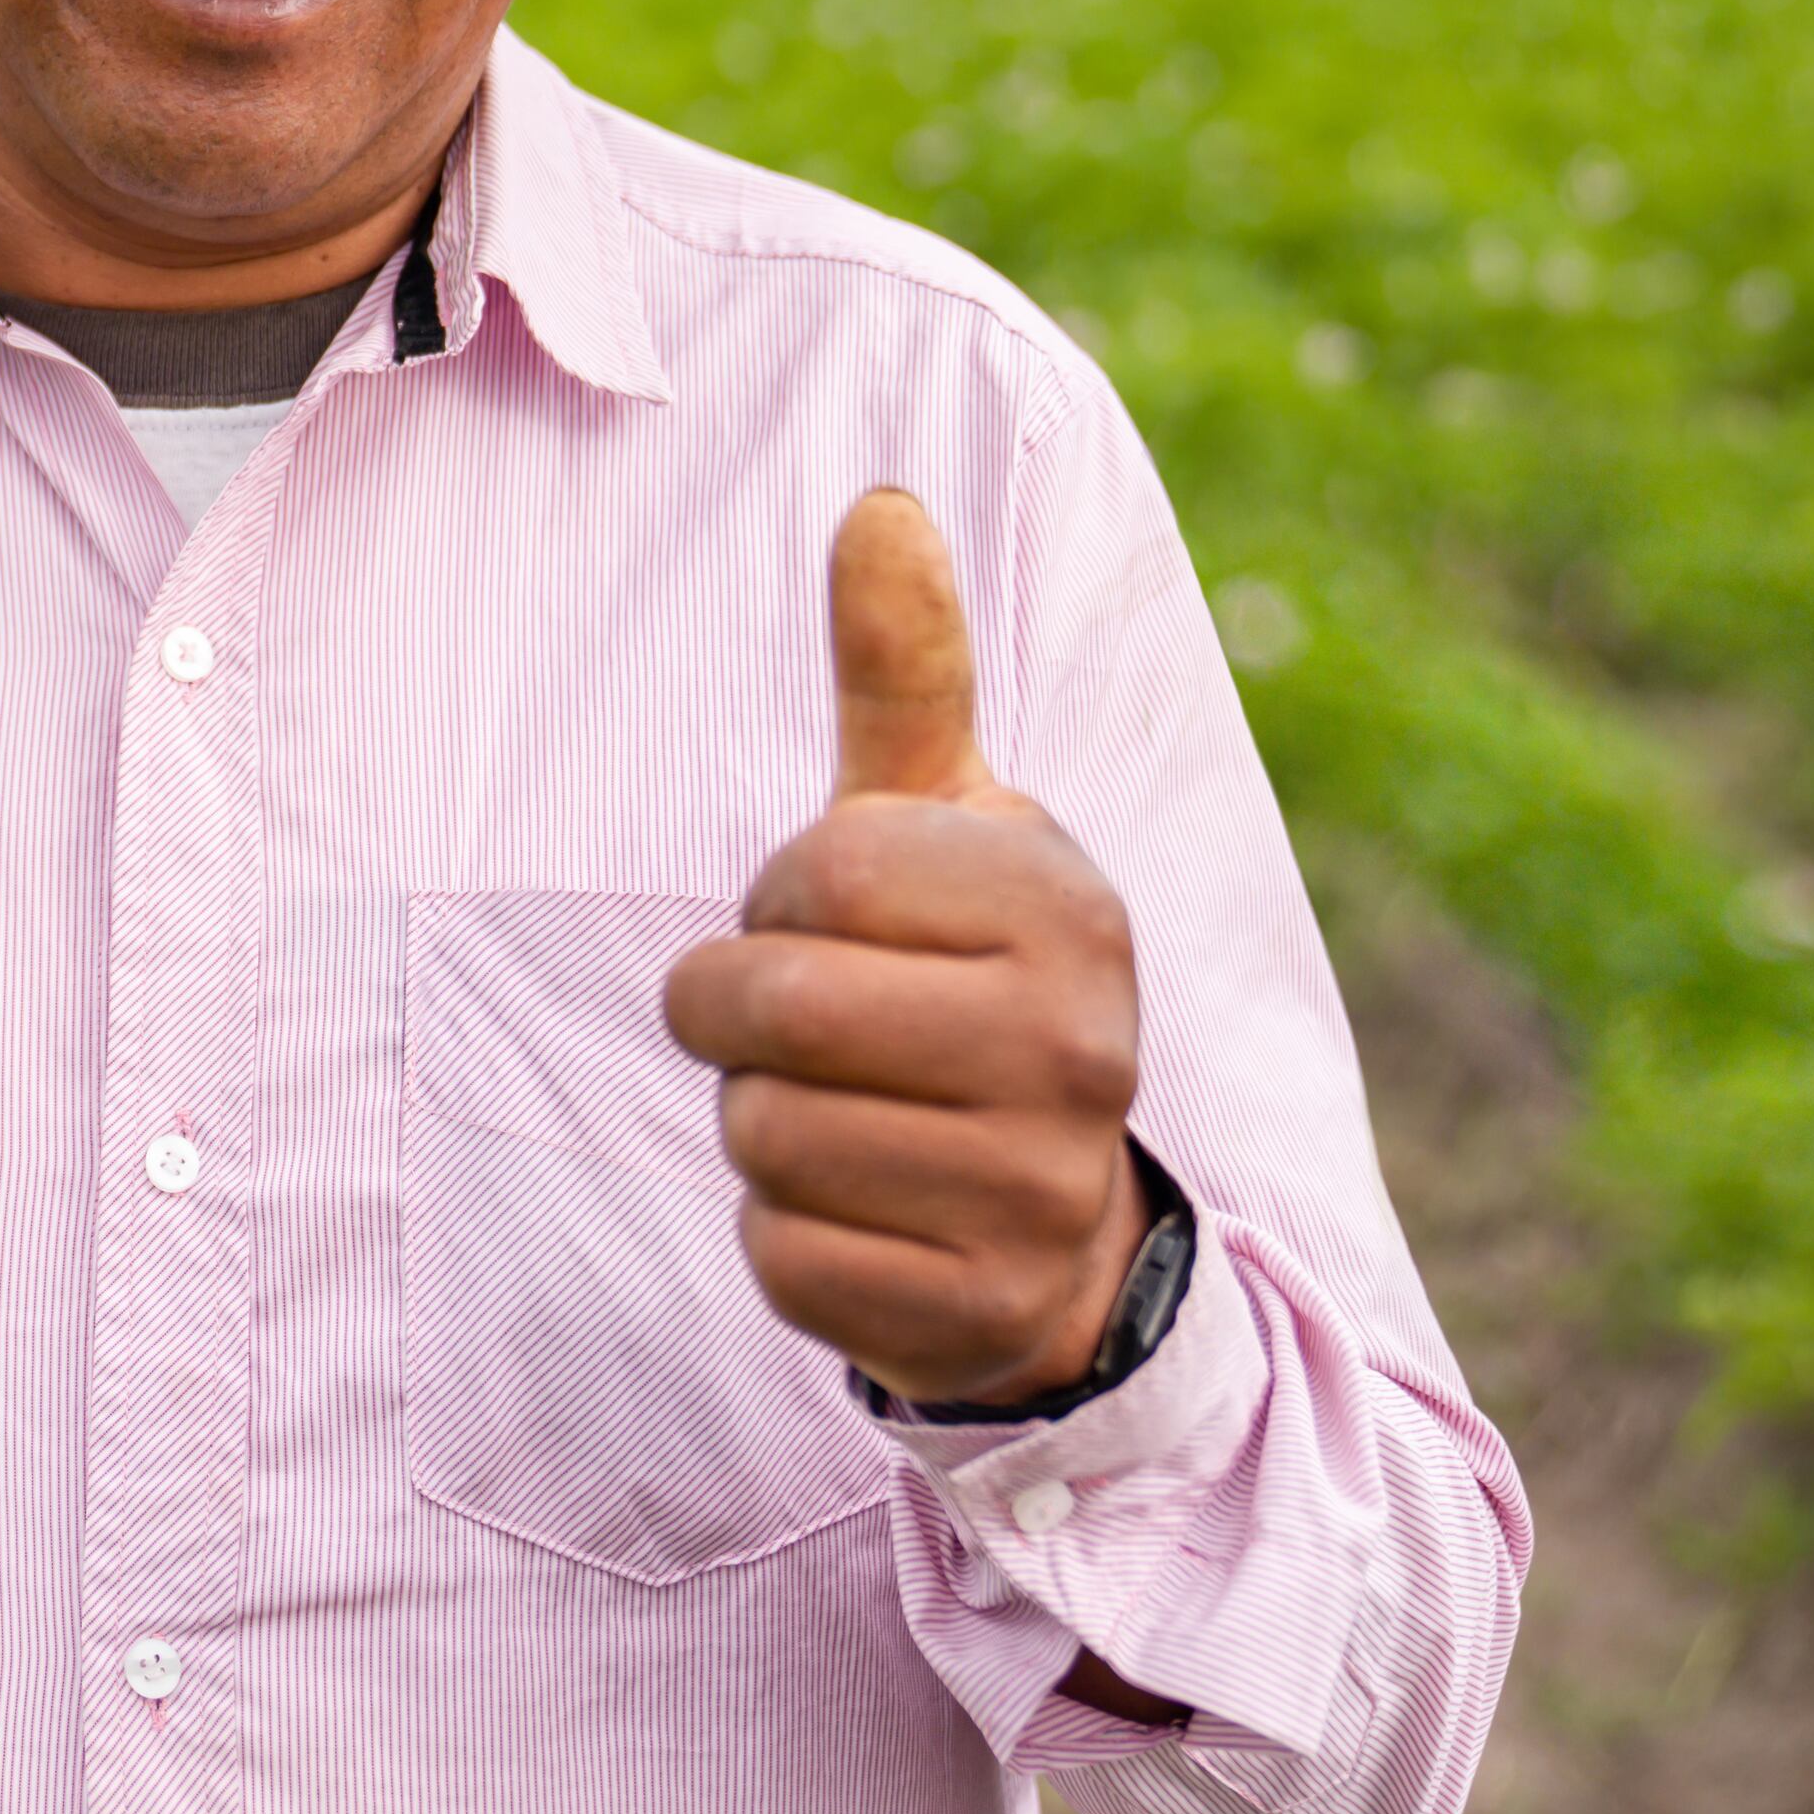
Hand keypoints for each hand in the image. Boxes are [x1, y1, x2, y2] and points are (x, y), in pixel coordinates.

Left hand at [662, 488, 1149, 1410]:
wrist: (1054, 1217)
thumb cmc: (959, 979)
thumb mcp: (943, 825)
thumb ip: (904, 675)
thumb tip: (879, 501)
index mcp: (1068, 907)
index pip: (818, 871)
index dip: (779, 895)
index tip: (830, 918)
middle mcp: (1080, 1047)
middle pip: (773, 1007)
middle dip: (733, 1014)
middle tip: (796, 1026)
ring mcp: (1037, 1190)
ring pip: (763, 1136)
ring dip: (758, 1125)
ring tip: (843, 1114)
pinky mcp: (977, 1312)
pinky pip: (782, 1258)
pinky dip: (783, 1236)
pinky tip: (861, 1213)